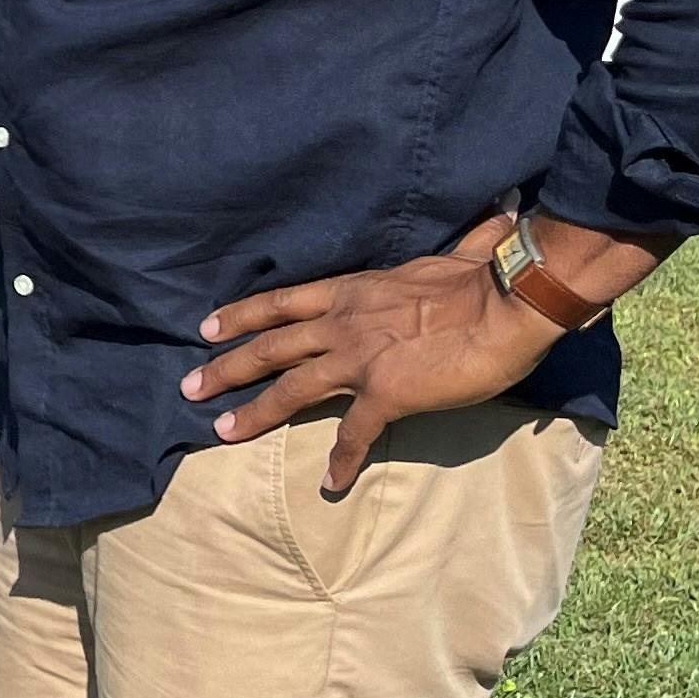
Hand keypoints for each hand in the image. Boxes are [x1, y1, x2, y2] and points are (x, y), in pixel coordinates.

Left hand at [182, 214, 550, 497]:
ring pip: (291, 388)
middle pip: (271, 345)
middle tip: (190, 386)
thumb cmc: (486, 277)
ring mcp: (360, 359)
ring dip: (255, 411)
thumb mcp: (457, 254)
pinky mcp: (386, 393)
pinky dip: (341, 459)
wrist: (508, 304)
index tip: (208, 327)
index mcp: (354, 291)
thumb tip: (497, 215)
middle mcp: (344, 323)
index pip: (283, 301)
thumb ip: (463, 243)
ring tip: (222, 432)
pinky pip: (355, 434)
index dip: (243, 315)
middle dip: (226, 366)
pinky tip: (329, 482)